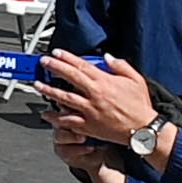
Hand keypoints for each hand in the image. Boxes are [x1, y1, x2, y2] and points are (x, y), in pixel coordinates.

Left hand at [38, 50, 154, 147]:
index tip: (57, 53)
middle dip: (54, 68)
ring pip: (64, 99)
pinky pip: (68, 121)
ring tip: (38, 85)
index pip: (82, 65)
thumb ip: (120, 66)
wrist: (143, 129)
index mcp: (105, 82)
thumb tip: (107, 57)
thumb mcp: (135, 80)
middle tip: (44, 62)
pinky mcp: (88, 126)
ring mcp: (90, 111)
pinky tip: (46, 113)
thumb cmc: (140, 106)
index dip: (67, 58)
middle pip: (70, 78)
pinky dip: (55, 117)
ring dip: (49, 90)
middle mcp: (95, 95)